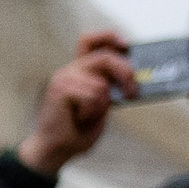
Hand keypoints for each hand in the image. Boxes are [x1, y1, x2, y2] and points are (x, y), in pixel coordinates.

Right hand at [17, 30, 130, 174]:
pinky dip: (92, 112)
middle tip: (132, 92)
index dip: (109, 37)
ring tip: (88, 116)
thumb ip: (111, 88)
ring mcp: (63, 79)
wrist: (55, 150)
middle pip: (104, 57)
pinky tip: (79, 119)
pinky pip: (92, 97)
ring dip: (102, 106)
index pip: (90, 41)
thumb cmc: (77, 130)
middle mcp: (70, 71)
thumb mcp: (102, 105)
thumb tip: (133, 78)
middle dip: (125, 73)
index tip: (127, 45)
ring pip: (101, 84)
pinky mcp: (60, 91)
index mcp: (79, 71)